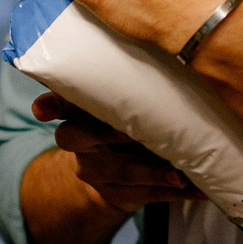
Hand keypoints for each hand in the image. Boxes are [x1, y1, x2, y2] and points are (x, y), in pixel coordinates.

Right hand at [34, 93, 193, 211]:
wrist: (109, 177)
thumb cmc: (119, 124)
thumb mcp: (110, 106)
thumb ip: (118, 86)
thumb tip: (149, 47)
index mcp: (77, 114)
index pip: (59, 104)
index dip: (50, 105)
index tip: (41, 110)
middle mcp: (79, 144)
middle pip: (82, 139)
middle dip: (107, 133)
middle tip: (130, 132)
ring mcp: (96, 173)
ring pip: (122, 170)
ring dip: (154, 172)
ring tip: (179, 174)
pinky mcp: (118, 196)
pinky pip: (148, 194)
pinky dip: (177, 191)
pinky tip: (201, 190)